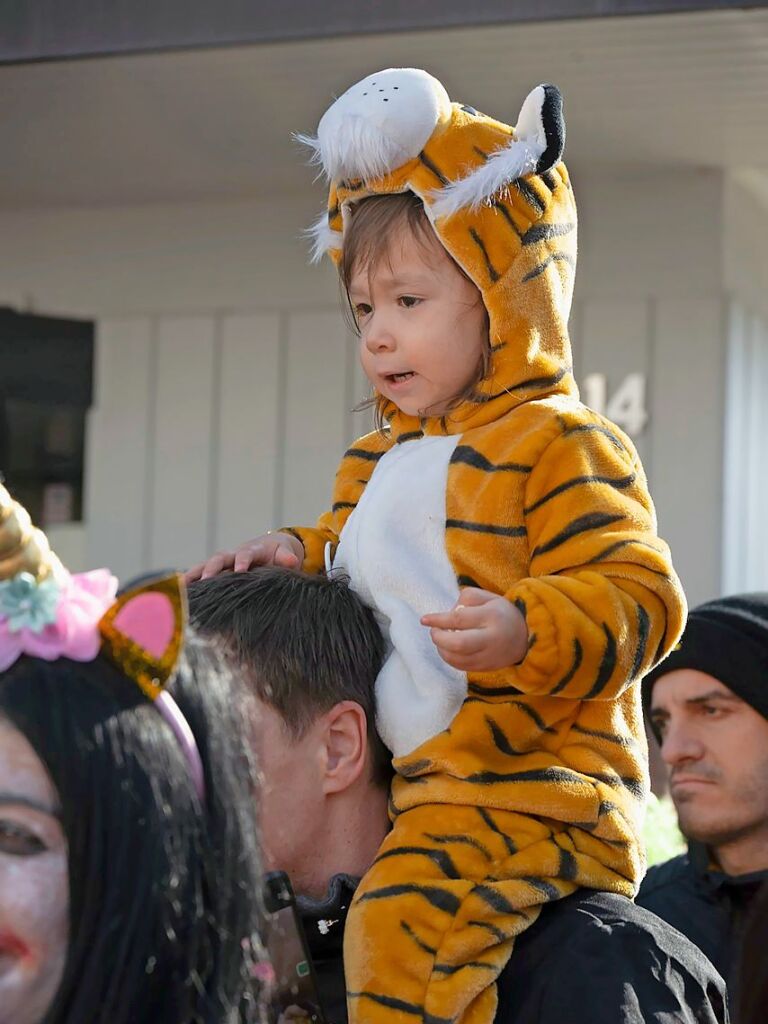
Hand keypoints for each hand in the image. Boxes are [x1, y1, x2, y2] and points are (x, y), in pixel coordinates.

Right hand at [184, 532, 302, 581]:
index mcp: (252, 550)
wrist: (270, 548)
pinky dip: (190, 581)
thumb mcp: (285, 553)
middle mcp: (234, 554)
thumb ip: (287, 557)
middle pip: (220, 558)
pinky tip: (177, 592)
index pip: (246, 554)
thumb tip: (291, 561)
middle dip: (213, 568)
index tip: (239, 570)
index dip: (242, 561)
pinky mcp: (217, 571)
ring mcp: (224, 562)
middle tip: (207, 580)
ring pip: (206, 565)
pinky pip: (201, 574)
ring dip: (194, 574)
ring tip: (182, 586)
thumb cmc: (278, 553)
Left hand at [421, 587, 527, 671]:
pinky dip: (449, 659)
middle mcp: (491, 638)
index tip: (424, 620)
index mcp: (491, 616)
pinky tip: (447, 650)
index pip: (459, 619)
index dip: (438, 620)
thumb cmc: (502, 614)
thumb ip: (467, 598)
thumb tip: (449, 612)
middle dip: (439, 638)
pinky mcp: (486, 668)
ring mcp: (489, 656)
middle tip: (434, 632)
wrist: (527, 637)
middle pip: (458, 643)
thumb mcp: (489, 597)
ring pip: (458, 659)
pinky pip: (462, 667)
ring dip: (442, 650)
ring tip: (440, 640)